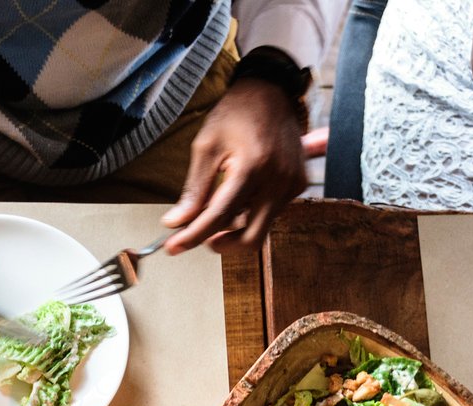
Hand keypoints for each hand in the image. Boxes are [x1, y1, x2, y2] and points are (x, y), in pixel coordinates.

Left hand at [161, 78, 306, 253]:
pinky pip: (271, 212)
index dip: (193, 236)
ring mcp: (292, 184)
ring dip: (235, 226)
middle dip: (221, 243)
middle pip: (250, 238)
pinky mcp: (298, 184)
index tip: (174, 246)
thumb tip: (176, 222)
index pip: (219, 217)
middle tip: (198, 237)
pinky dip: (250, 212)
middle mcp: (278, 180)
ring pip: (260, 227)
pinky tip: (237, 194)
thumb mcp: (206, 148)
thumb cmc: (237, 113)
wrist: (270, 91)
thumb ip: (193, 190)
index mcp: (253, 167)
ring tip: (216, 205)